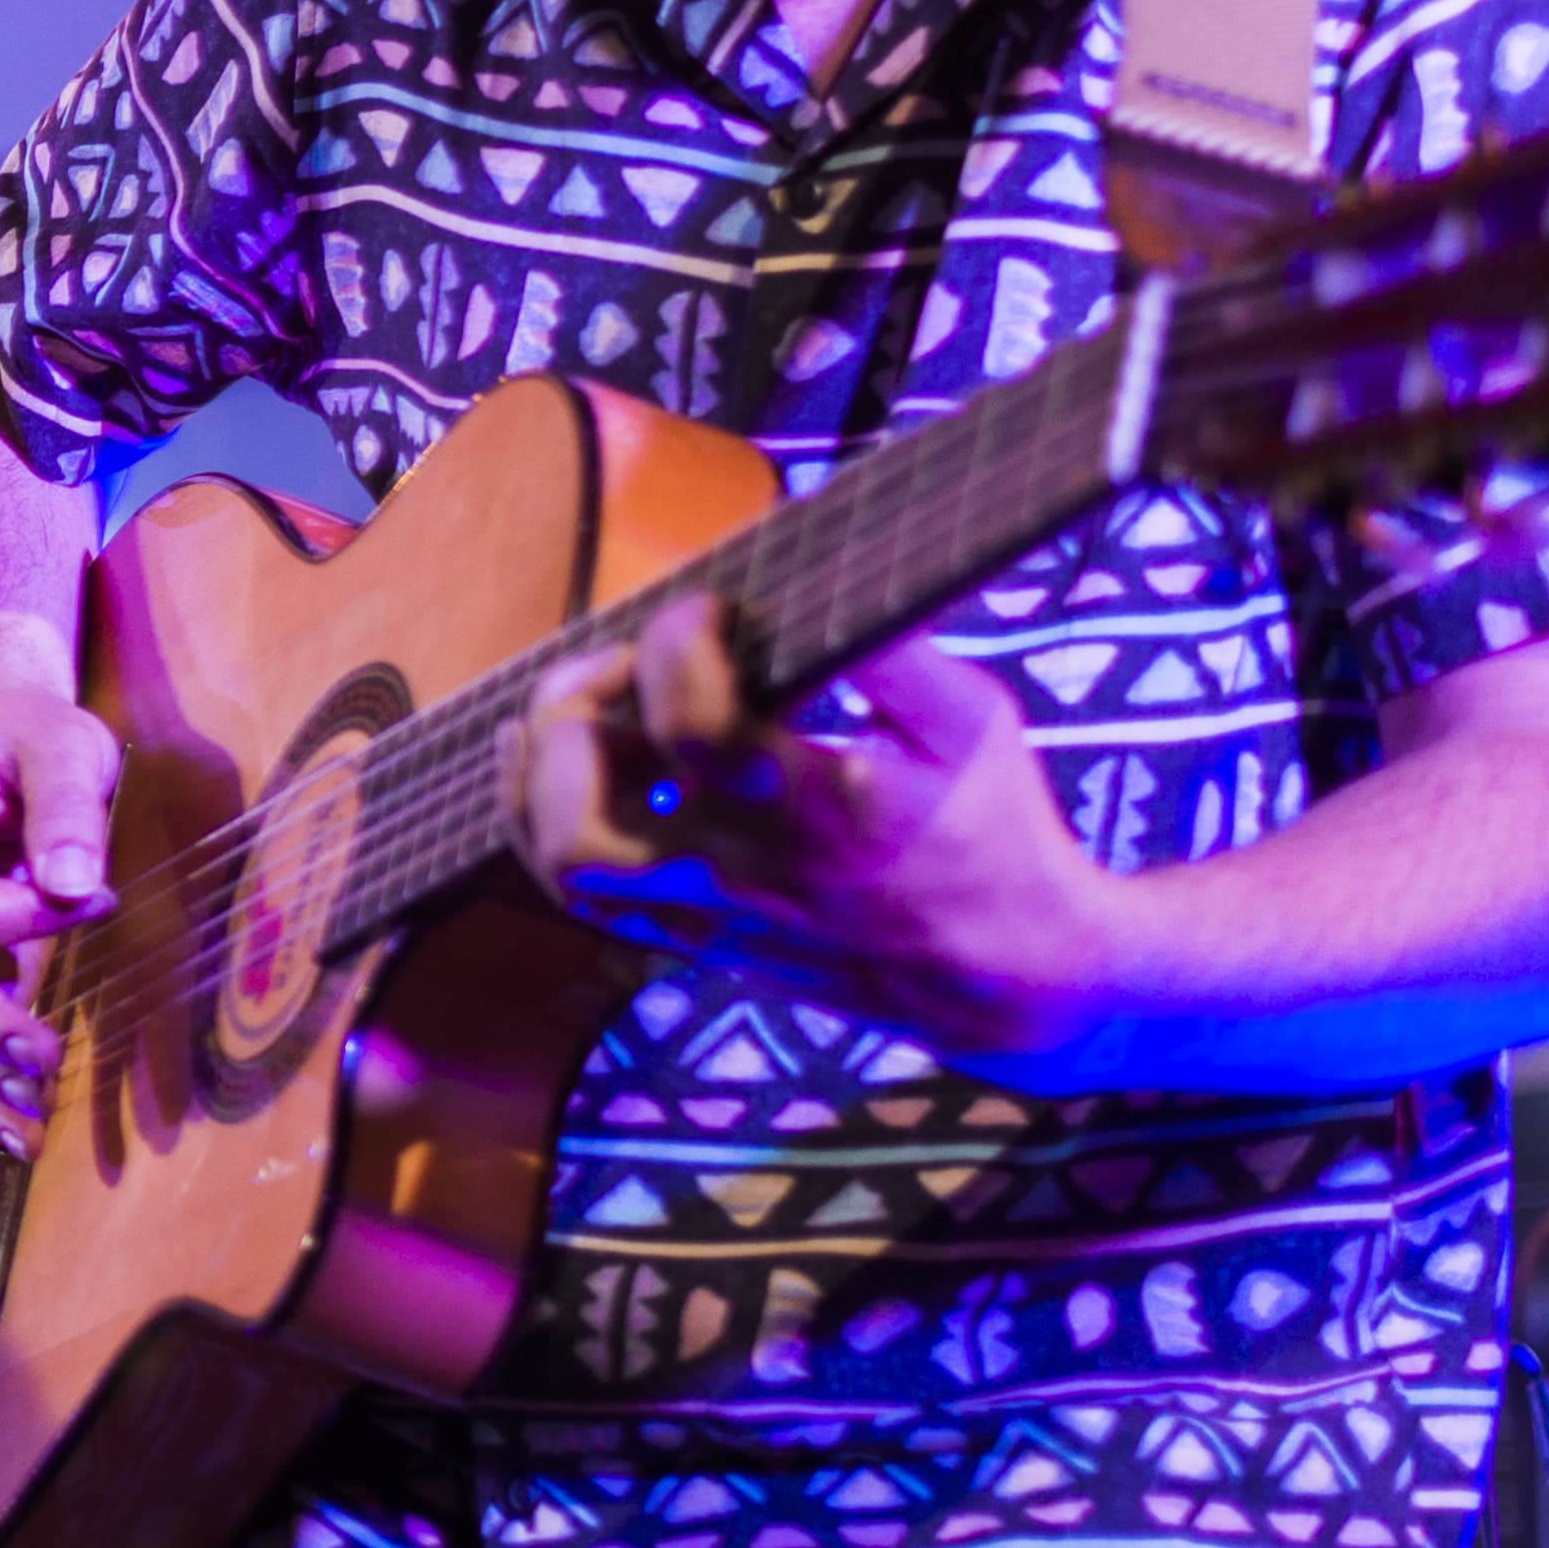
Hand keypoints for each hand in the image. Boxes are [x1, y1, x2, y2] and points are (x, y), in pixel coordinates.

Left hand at [513, 591, 1118, 1073]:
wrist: (1009, 973)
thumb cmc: (994, 829)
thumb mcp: (975, 723)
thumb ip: (891, 653)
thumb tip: (812, 574)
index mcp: (821, 809)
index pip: (694, 721)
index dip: (674, 641)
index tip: (706, 607)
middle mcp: (746, 870)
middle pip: (585, 810)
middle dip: (570, 711)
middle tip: (618, 663)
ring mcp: (709, 913)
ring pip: (565, 860)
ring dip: (539, 772)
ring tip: (574, 710)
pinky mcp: (695, 938)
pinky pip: (584, 893)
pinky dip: (545, 820)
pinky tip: (568, 761)